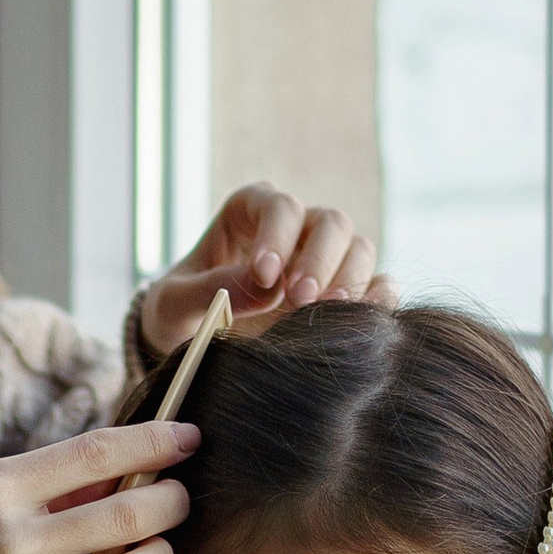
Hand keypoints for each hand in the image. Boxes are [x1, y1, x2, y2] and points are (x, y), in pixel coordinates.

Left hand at [135, 182, 392, 360]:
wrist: (194, 347)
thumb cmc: (178, 314)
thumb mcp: (172, 303)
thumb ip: (211, 289)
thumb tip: (266, 285)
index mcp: (250, 212)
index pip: (278, 206)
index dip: (277, 235)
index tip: (264, 275)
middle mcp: (296, 228)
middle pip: (330, 222)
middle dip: (319, 258)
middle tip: (300, 299)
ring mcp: (325, 259)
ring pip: (359, 248)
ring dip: (350, 279)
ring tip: (325, 314)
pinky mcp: (346, 293)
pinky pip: (380, 285)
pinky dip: (378, 300)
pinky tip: (360, 323)